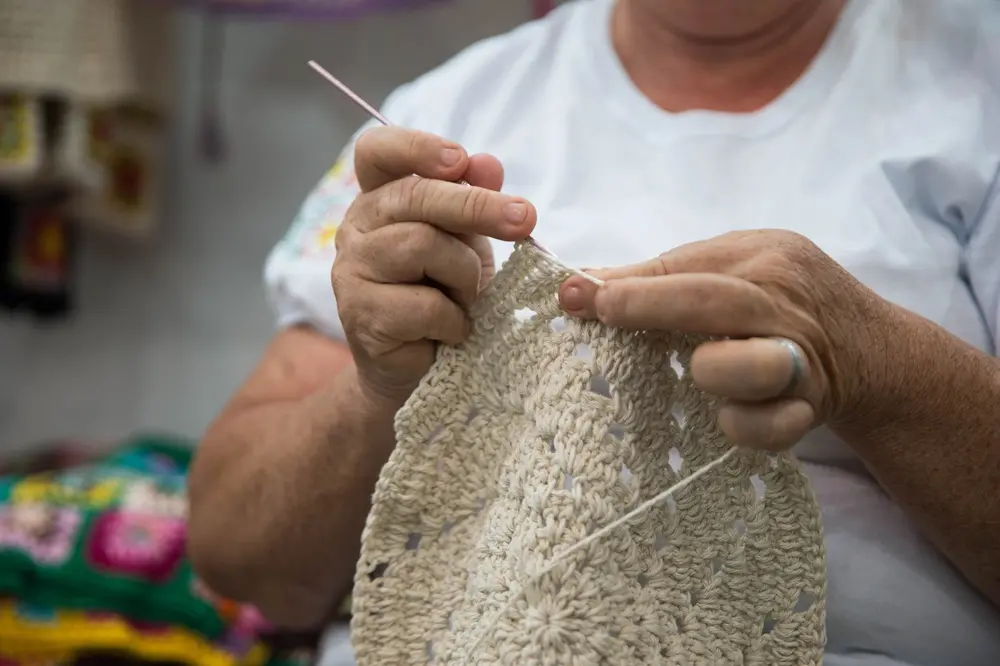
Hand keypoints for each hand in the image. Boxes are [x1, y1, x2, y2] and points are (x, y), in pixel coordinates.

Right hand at [333, 126, 536, 405]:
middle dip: (476, 206)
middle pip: (413, 197)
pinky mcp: (361, 315)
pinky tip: (454, 330)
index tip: (460, 161)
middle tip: (525, 219)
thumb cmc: (444, 295)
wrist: (421, 369)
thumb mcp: (467, 241)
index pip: (377, 152)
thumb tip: (488, 164)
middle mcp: (356, 228)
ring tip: (468, 295)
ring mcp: (351, 270)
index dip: (415, 147)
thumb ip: (473, 199)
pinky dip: (454, 319)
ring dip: (463, 273)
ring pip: (421, 245)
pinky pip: (424, 304)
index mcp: (380, 199)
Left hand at [557, 230, 886, 450]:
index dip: (630, 284)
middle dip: (651, 306)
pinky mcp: (810, 411)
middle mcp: (784, 307)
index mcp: (764, 261)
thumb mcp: (737, 264)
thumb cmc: (783, 299)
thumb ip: (666, 273)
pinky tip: (725, 417)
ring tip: (699, 370)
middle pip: (717, 303)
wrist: (871, 349)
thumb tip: (584, 282)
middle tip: (603, 311)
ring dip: (715, 370)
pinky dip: (744, 426)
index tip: (573, 293)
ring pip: (754, 366)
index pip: (689, 267)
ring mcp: (801, 361)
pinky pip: (772, 428)